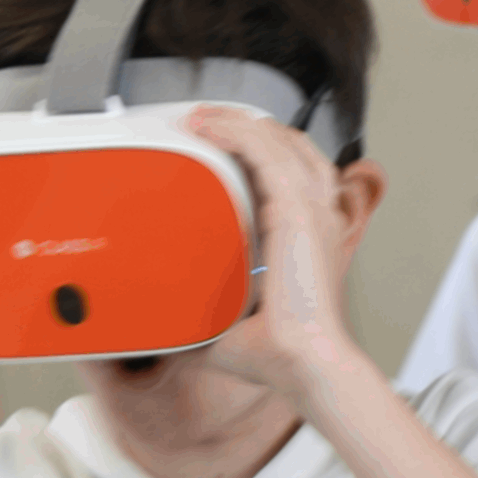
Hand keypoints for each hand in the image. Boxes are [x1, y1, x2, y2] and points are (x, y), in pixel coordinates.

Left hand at [185, 106, 366, 397]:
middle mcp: (318, 218)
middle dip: (251, 126)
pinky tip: (207, 127)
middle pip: (292, 147)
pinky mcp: (296, 211)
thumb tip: (159, 327)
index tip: (225, 146)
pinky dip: (236, 134)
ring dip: (238, 122)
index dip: (262, 152)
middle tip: (209, 119)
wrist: (305, 362)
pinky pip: (265, 154)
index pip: (295, 175)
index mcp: (312, 239)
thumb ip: (199, 315)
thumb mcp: (229, 322)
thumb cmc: (281, 352)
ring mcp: (312, 211)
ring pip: (279, 142)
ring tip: (204, 115)